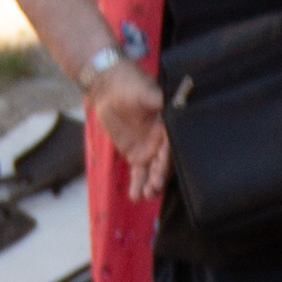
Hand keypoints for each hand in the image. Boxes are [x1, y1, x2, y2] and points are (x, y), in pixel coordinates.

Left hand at [89, 65, 167, 200]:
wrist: (108, 87)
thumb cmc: (130, 84)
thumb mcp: (144, 90)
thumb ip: (156, 100)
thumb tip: (170, 103)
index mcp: (168, 125)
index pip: (172, 145)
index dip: (169, 159)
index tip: (163, 169)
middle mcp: (162, 141)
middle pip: (164, 163)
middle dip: (160, 176)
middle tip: (154, 187)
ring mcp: (149, 150)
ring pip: (152, 172)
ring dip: (151, 185)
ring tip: (146, 195)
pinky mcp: (135, 155)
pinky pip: (137, 174)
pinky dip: (137, 185)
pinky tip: (135, 197)